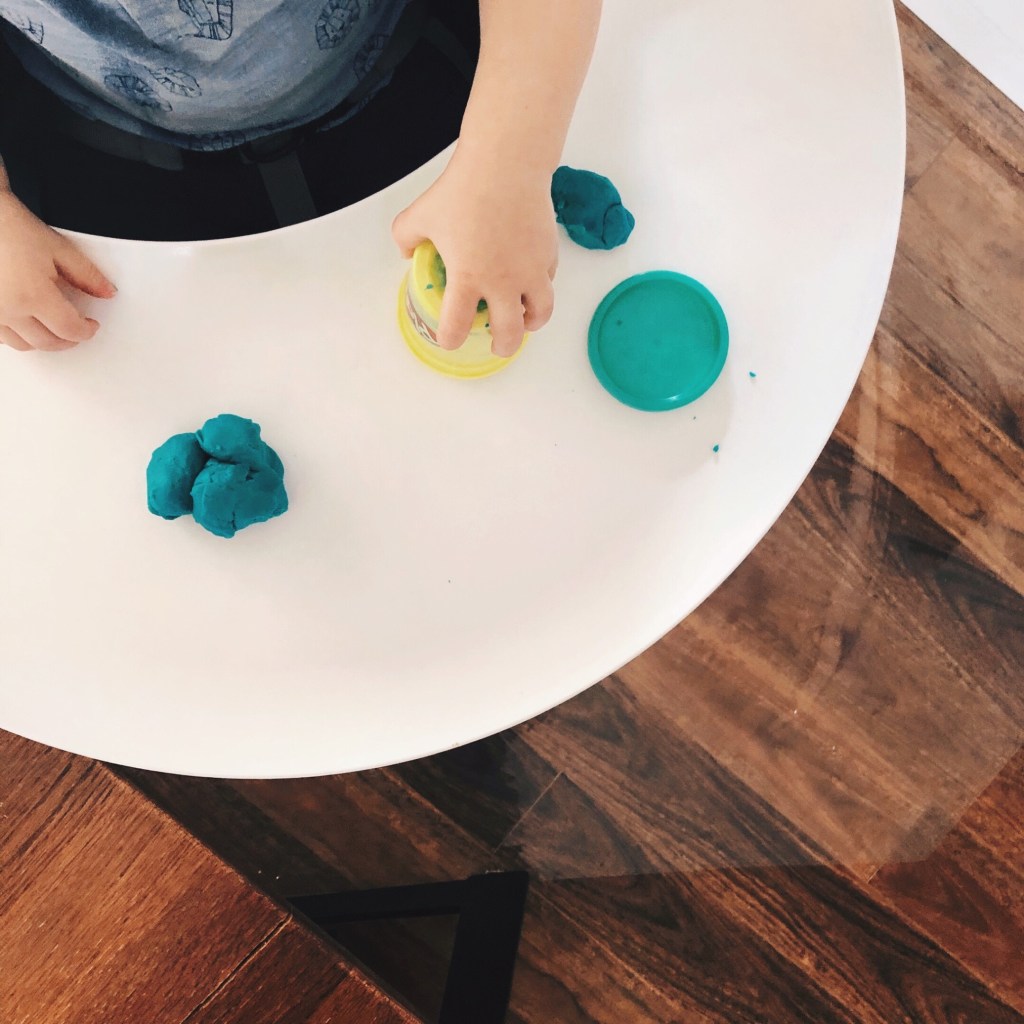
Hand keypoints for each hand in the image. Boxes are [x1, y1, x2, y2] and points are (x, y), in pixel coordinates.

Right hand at [0, 191, 116, 352]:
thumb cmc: (11, 228)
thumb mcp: (58, 249)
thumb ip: (87, 275)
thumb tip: (108, 293)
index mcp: (32, 295)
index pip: (69, 330)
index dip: (86, 331)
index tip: (91, 325)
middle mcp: (7, 310)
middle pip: (47, 342)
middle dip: (67, 339)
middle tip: (76, 327)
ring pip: (22, 344)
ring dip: (42, 339)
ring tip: (52, 324)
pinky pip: (1, 337)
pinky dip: (17, 334)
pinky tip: (25, 321)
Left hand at [392, 144, 557, 357]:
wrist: (505, 165)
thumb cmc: (464, 189)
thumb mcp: (420, 213)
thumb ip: (406, 237)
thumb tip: (406, 252)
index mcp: (468, 278)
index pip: (457, 328)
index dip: (449, 339)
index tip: (448, 338)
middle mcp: (503, 282)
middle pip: (508, 335)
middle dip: (502, 347)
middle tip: (498, 346)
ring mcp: (531, 271)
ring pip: (540, 314)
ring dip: (531, 324)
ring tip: (525, 322)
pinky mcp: (549, 255)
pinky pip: (548, 282)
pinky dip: (540, 289)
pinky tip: (532, 281)